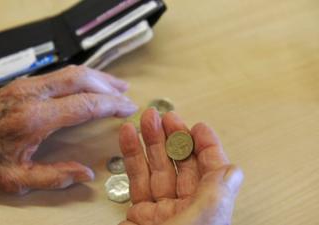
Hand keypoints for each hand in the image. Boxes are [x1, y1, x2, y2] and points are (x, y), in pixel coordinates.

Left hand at [0, 65, 136, 193]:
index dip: (110, 105)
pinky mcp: (24, 83)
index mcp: (33, 119)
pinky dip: (80, 77)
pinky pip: (59, 74)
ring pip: (70, 71)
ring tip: (114, 85)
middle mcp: (31, 95)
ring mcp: (27, 85)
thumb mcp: (16, 179)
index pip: (83, 104)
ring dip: (96, 77)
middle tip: (125, 94)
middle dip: (108, 86)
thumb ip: (54, 178)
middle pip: (81, 79)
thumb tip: (84, 174)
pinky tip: (88, 84)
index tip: (127, 107)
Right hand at [119, 109, 242, 224]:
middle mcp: (186, 208)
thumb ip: (215, 194)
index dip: (206, 146)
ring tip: (146, 120)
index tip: (198, 127)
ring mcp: (161, 211)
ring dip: (150, 141)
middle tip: (166, 117)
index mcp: (206, 210)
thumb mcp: (200, 221)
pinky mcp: (139, 214)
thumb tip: (232, 171)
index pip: (211, 171)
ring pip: (157, 169)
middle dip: (173, 137)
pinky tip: (129, 138)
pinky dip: (131, 157)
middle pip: (181, 165)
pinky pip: (136, 180)